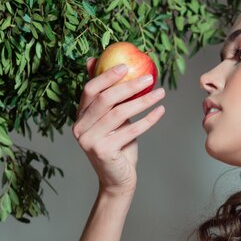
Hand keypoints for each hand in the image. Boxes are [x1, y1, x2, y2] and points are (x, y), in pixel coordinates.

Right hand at [72, 57, 165, 194]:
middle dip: (130, 85)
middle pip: (105, 99)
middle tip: (150, 78)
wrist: (117, 179)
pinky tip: (160, 110)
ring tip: (161, 93)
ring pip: (120, 113)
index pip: (90, 90)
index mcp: (80, 117)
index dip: (107, 76)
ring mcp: (90, 141)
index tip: (127, 66)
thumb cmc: (117, 145)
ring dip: (143, 100)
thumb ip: (107, 98)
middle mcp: (80, 128)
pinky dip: (148, 119)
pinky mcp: (103, 151)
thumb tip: (98, 62)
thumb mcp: (112, 120)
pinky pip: (131, 130)